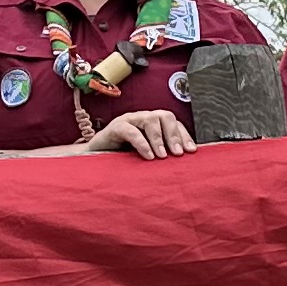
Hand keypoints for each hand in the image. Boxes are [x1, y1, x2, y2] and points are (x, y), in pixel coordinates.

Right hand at [79, 110, 197, 159]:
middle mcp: (143, 119)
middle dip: (174, 134)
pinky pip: (130, 130)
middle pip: (165, 116)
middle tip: (177, 154)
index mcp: (153, 125)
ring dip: (159, 138)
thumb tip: (185, 169)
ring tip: (162, 156)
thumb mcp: (147, 159)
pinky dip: (141, 142)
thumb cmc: (123, 161)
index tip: (191, 152)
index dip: (184, 136)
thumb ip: (162, 158)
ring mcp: (129, 120)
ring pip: (150, 119)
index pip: (174, 123)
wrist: (95, 162)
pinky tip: (148, 156)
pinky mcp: (115, 127)